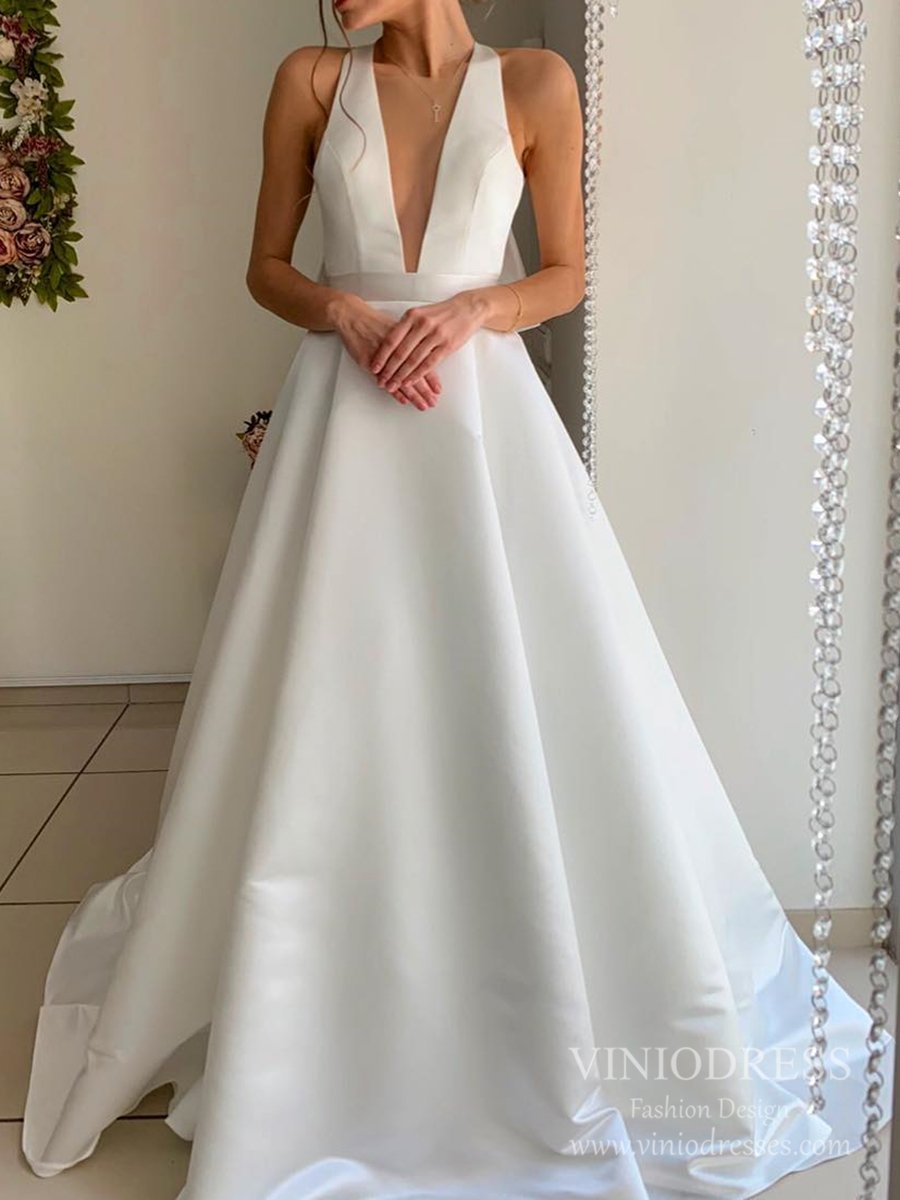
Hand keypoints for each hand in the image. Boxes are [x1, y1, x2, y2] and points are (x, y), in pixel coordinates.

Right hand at [330, 293, 442, 410]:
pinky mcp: (371, 363)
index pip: (424, 362)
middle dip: (425, 391)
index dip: (432, 378)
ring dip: (413, 395)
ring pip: (402, 379)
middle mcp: (398, 349)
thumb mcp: (397, 328)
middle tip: (433, 402)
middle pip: (416, 374)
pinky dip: (395, 391)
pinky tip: (403, 400)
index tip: (438, 390)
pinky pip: (387, 381)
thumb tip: (424, 353)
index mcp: (407, 339)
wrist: (352, 316)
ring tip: (422, 405)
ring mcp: (384, 357)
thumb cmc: (374, 321)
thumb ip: (410, 343)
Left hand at [369, 291, 487, 392]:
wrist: (467, 309)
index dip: (381, 356)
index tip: (374, 367)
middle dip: (389, 370)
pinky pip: (428, 364)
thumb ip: (406, 326)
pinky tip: (410, 382)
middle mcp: (422, 325)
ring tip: (393, 385)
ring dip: (401, 376)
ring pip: (413, 360)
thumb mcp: (420, 313)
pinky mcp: (446, 346)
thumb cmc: (442, 313)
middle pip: (400, 352)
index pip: (392, 339)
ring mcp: (435, 335)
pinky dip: (417, 375)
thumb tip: (389, 343)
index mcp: (412, 316)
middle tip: (381, 381)